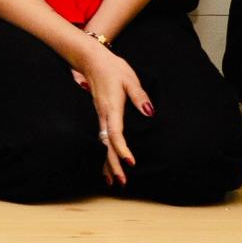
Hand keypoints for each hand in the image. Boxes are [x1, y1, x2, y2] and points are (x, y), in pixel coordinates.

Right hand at [70, 41, 152, 186]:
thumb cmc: (113, 68)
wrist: (92, 60)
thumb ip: (140, 96)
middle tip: (121, 182)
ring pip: (102, 144)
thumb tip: (150, 112)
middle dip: (113, 164)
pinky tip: (105, 164)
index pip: (115, 133)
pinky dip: (103, 153)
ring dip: (107, 163)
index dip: (122, 149)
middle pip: (106, 144)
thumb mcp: (130, 78)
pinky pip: (101, 138)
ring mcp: (100, 116)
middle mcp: (103, 115)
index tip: (130, 163)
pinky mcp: (100, 116)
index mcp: (111, 107)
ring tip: (113, 182)